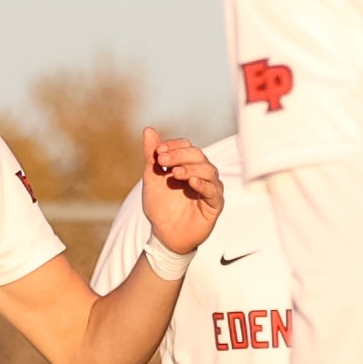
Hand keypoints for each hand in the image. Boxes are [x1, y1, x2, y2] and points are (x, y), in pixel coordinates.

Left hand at [140, 127, 223, 253]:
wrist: (164, 234)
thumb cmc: (160, 206)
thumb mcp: (152, 178)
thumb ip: (151, 155)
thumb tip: (148, 130)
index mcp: (187, 164)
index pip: (186, 146)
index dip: (173, 146)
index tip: (158, 151)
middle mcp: (201, 173)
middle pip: (197, 155)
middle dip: (179, 155)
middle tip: (162, 160)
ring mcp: (210, 188)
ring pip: (208, 170)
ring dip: (191, 168)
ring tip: (175, 173)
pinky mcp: (215, 204)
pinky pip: (213, 191)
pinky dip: (203, 185)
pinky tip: (192, 183)